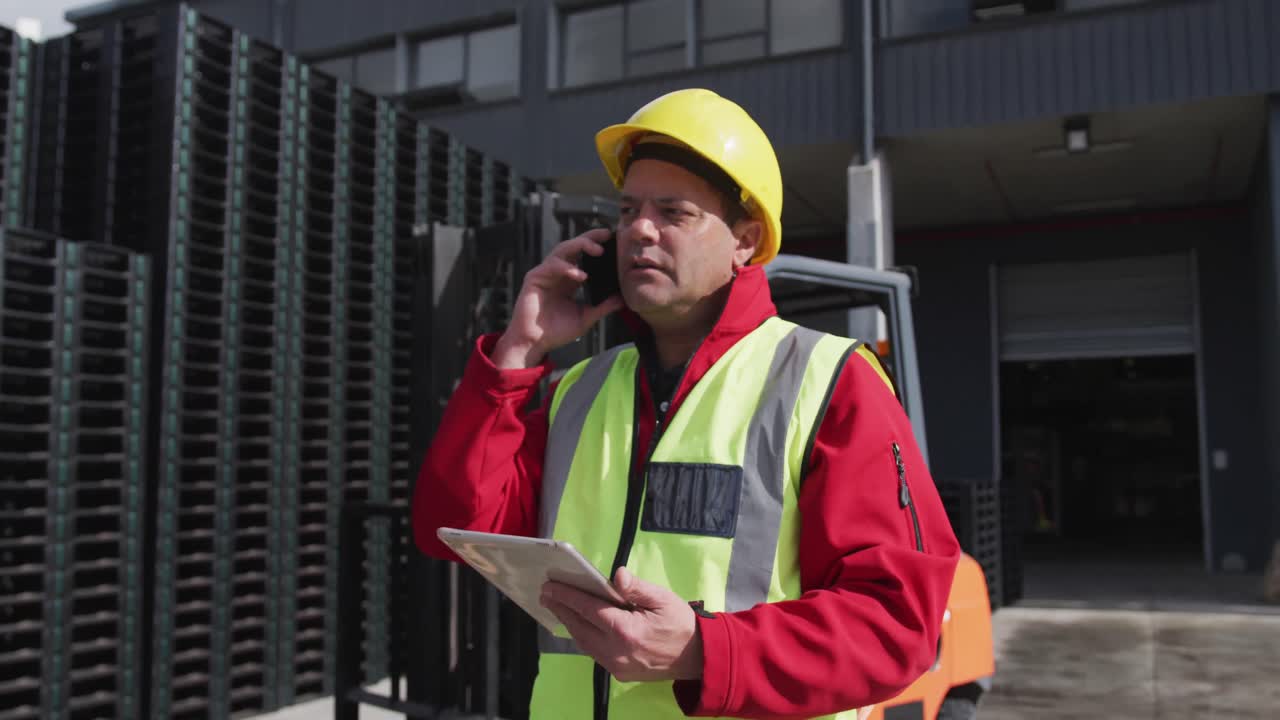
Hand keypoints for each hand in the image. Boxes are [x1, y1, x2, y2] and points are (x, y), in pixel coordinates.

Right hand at [492, 228, 624, 368]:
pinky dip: (567, 267)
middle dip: (590, 238)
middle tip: (606, 235)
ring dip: (580, 246)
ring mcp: (545, 273)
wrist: (535, 343)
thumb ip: (603, 307)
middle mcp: (557, 273)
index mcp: (569, 279)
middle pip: (573, 246)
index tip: (612, 239)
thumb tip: (623, 299)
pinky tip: (580, 275)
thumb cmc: (557, 332)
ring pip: (562, 250)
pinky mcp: (534, 278)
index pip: (583, 255)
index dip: (596, 244)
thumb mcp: (586, 318)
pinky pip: (551, 266)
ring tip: (598, 251)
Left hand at [540, 567, 703, 682]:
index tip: (551, 586)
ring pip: (584, 643)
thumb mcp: (662, 598)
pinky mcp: (619, 673)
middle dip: (561, 609)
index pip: (588, 609)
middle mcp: (616, 651)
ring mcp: (616, 665)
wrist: (698, 657)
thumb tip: (617, 575)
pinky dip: (583, 637)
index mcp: (626, 630)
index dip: (567, 596)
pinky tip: (578, 625)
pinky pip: (594, 653)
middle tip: (545, 594)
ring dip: (569, 624)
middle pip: (579, 627)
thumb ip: (637, 587)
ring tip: (557, 607)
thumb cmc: (681, 623)